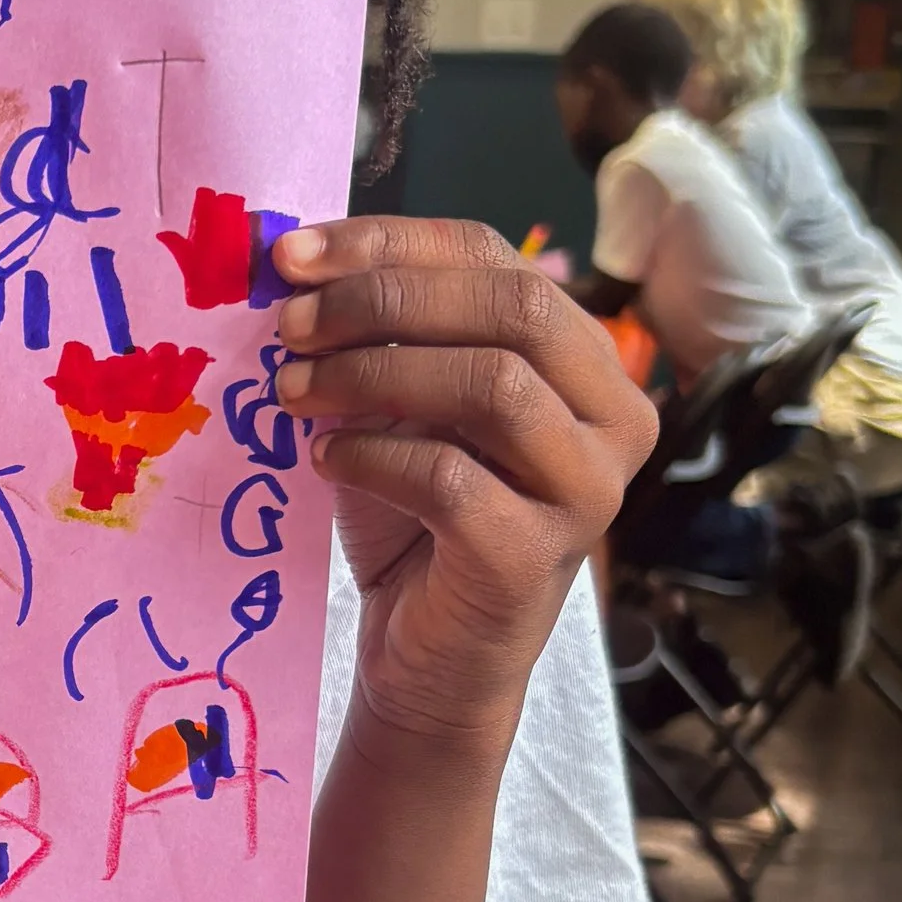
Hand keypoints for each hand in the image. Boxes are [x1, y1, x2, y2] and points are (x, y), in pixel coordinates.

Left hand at [273, 217, 654, 758]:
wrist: (431, 658)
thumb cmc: (416, 519)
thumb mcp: (402, 405)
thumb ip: (380, 334)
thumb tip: (293, 262)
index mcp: (587, 359)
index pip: (496, 258)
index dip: (390, 243)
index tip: (291, 254)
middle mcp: (614, 418)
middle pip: (511, 307)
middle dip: (382, 301)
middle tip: (287, 324)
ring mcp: (588, 490)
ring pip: (491, 384)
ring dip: (370, 375)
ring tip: (292, 392)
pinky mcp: (538, 556)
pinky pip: (451, 477)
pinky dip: (373, 457)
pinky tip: (327, 462)